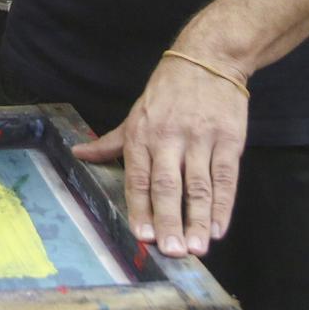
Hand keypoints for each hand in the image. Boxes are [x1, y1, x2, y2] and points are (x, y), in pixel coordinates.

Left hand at [70, 50, 247, 257]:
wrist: (209, 58)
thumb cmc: (168, 90)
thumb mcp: (136, 113)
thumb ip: (111, 141)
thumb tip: (79, 155)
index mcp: (143, 134)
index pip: (139, 178)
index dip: (140, 208)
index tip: (143, 236)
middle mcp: (170, 137)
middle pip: (168, 185)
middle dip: (169, 220)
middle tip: (172, 251)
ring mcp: (201, 138)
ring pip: (199, 186)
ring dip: (198, 219)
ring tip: (197, 248)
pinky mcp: (229, 139)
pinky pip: (226, 177)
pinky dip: (224, 205)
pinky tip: (219, 227)